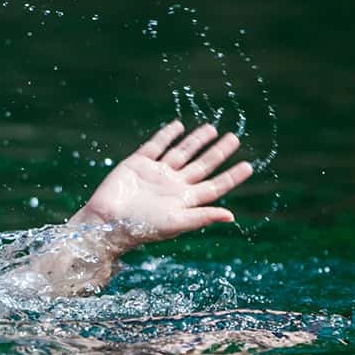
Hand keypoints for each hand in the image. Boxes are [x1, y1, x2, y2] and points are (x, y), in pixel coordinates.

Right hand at [71, 120, 253, 249]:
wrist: (107, 222)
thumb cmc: (141, 227)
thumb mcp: (175, 223)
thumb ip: (202, 217)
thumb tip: (231, 216)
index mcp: (184, 201)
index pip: (214, 186)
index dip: (231, 177)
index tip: (248, 166)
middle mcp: (173, 186)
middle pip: (202, 166)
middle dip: (218, 153)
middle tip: (234, 138)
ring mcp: (156, 173)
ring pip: (182, 152)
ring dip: (196, 140)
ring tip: (212, 128)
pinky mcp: (137, 164)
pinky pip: (156, 146)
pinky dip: (167, 135)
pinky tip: (178, 126)